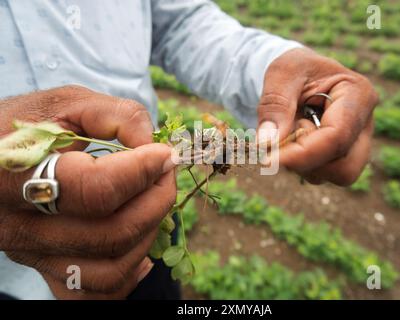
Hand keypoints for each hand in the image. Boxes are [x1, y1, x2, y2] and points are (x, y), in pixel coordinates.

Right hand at [0, 86, 176, 298]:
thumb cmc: (27, 127)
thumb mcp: (67, 103)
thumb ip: (117, 116)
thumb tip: (158, 149)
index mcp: (16, 176)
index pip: (95, 190)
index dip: (142, 172)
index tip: (165, 154)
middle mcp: (20, 226)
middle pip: (112, 233)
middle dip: (157, 200)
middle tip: (166, 172)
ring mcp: (33, 254)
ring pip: (111, 270)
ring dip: (148, 234)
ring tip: (150, 200)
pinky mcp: (46, 269)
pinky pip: (98, 291)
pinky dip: (130, 270)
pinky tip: (138, 240)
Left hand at [257, 48, 377, 184]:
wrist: (299, 74)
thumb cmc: (293, 69)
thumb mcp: (281, 74)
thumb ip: (275, 105)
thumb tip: (267, 143)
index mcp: (359, 95)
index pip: (337, 137)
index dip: (302, 153)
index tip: (267, 158)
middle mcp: (365, 125)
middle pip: (345, 168)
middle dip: (307, 162)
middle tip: (280, 143)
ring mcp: (357, 144)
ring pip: (333, 175)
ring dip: (302, 163)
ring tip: (289, 132)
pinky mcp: (343, 156)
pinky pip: (322, 174)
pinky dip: (301, 165)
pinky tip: (293, 142)